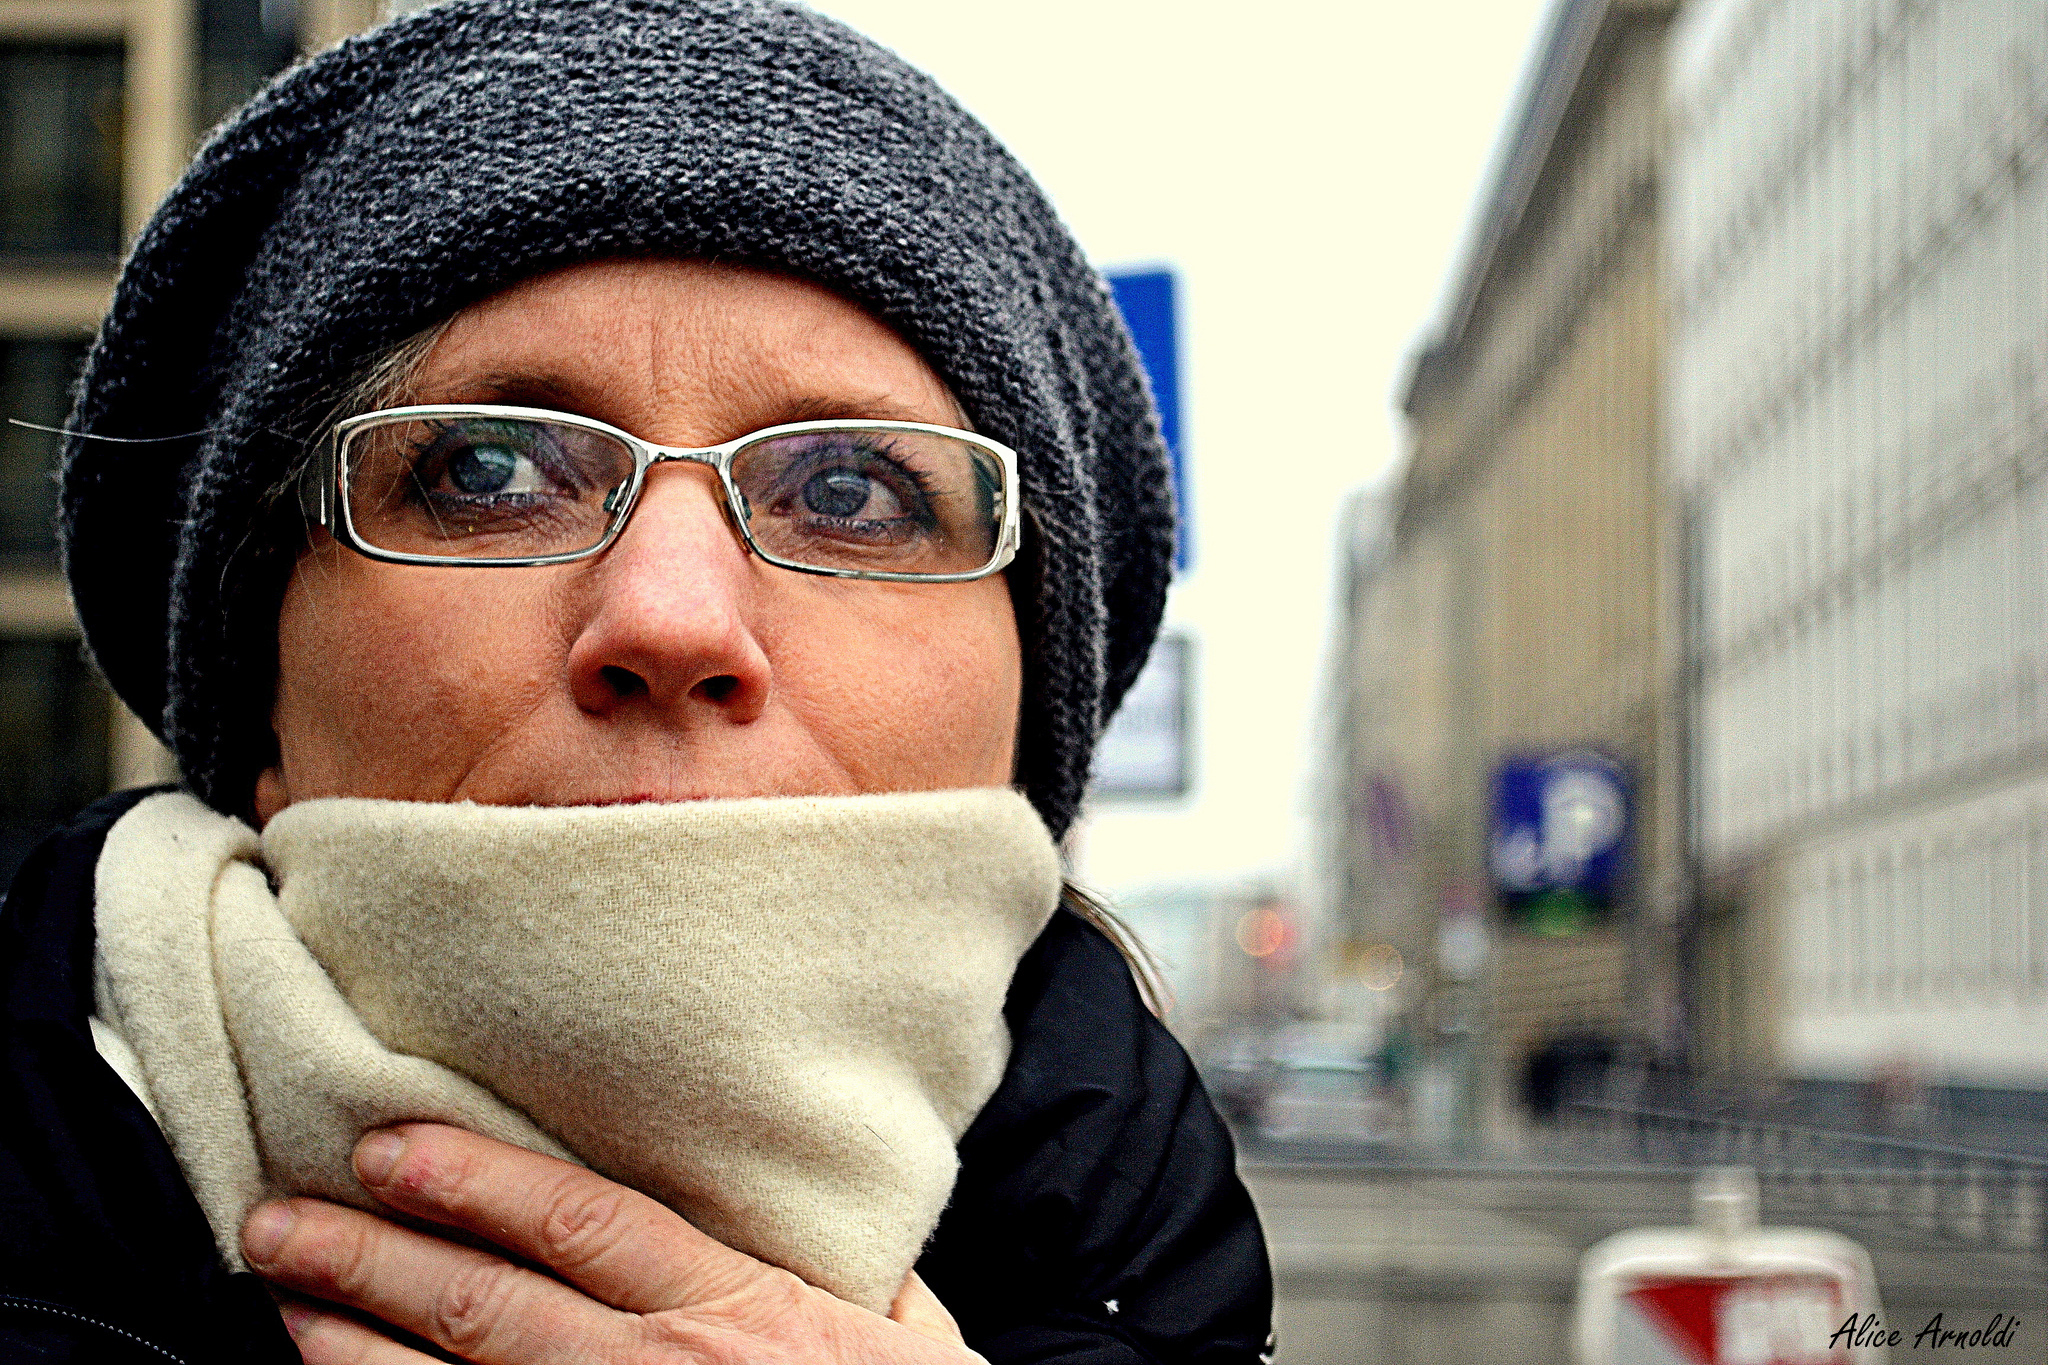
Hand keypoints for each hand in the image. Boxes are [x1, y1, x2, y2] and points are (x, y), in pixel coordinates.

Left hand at [241, 1122, 983, 1363]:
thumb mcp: (910, 1333)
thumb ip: (855, 1275)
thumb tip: (820, 1216)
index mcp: (739, 1309)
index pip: (583, 1225)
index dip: (477, 1181)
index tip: (391, 1144)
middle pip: (492, 1306)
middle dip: (374, 1259)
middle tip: (279, 1221)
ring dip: (358, 1352)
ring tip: (284, 1306)